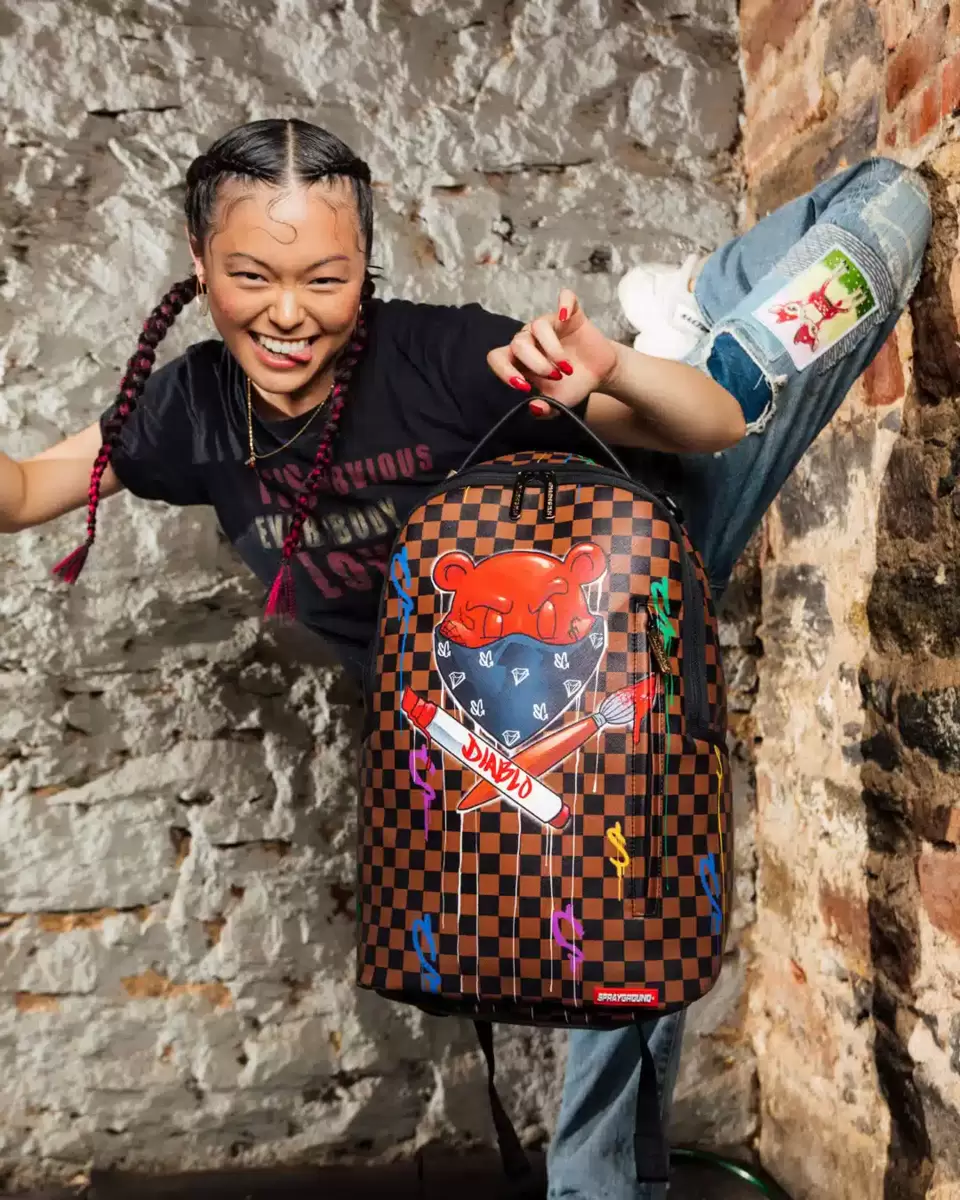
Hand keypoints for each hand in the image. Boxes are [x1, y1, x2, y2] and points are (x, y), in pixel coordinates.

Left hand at [486, 289, 618, 417]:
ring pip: (538, 326)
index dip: (505, 372)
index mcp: (520, 360)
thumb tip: (534, 408)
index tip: (525, 387)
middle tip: (556, 377)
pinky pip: (565, 298)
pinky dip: (564, 304)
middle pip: (518, 343)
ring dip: (552, 350)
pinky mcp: (571, 314)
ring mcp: (550, 324)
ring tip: (567, 368)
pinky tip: (566, 317)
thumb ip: (544, 409)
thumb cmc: (572, 385)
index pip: (497, 358)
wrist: (599, 374)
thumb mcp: (558, 403)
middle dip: (536, 364)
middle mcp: (530, 339)